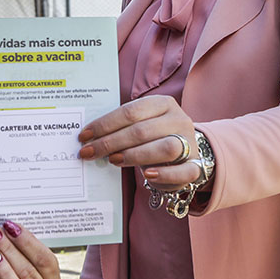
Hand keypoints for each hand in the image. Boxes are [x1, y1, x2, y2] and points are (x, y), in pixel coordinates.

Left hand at [0, 221, 60, 278]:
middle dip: (9, 249)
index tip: (10, 225)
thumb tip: (5, 222)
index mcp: (51, 277)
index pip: (45, 260)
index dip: (28, 241)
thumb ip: (14, 236)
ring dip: (3, 271)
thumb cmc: (2, 261)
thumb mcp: (12, 247)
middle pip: (28, 273)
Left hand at [77, 95, 199, 190]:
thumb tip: (88, 137)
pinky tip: (147, 175)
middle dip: (111, 142)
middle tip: (89, 152)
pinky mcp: (195, 166)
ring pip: (164, 147)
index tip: (84, 135)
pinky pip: (182, 171)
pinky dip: (164, 174)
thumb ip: (121, 127)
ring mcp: (189, 142)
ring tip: (113, 160)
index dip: (105, 124)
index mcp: (162, 103)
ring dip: (134, 155)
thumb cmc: (152, 137)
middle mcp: (178, 120)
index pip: (130, 112)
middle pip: (142, 130)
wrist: (184, 153)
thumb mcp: (139, 125)